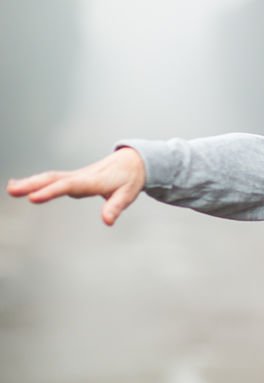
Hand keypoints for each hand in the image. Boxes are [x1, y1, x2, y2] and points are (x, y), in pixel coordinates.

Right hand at [6, 147, 145, 225]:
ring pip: (50, 177)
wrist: (133, 162)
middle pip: (54, 179)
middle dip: (33, 184)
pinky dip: (35, 181)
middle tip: (12, 191)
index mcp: (94, 181)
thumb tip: (107, 221)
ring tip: (10, 189)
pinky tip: (19, 185)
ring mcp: (76, 176)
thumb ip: (116, 207)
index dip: (51, 191)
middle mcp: (81, 176)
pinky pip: (52, 178)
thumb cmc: (130, 179)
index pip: (69, 186)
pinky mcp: (73, 178)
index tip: (33, 198)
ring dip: (30, 182)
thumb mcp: (128, 194)